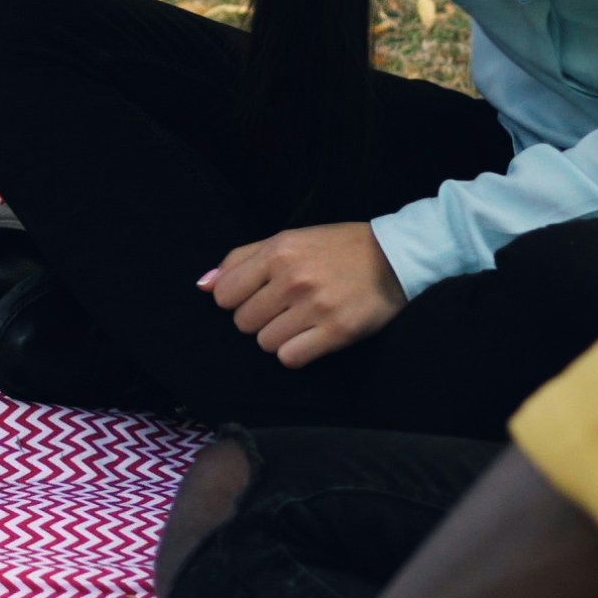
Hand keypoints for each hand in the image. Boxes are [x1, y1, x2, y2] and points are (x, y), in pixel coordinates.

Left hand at [203, 222, 407, 367]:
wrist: (395, 256)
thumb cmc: (335, 248)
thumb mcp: (287, 239)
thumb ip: (241, 259)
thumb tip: (203, 286)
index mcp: (278, 251)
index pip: (224, 294)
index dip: (236, 301)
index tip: (256, 297)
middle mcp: (293, 278)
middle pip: (243, 322)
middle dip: (258, 319)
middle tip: (282, 309)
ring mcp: (315, 306)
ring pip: (264, 343)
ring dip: (278, 337)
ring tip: (299, 321)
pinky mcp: (336, 332)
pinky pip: (290, 358)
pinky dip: (296, 353)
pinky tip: (310, 337)